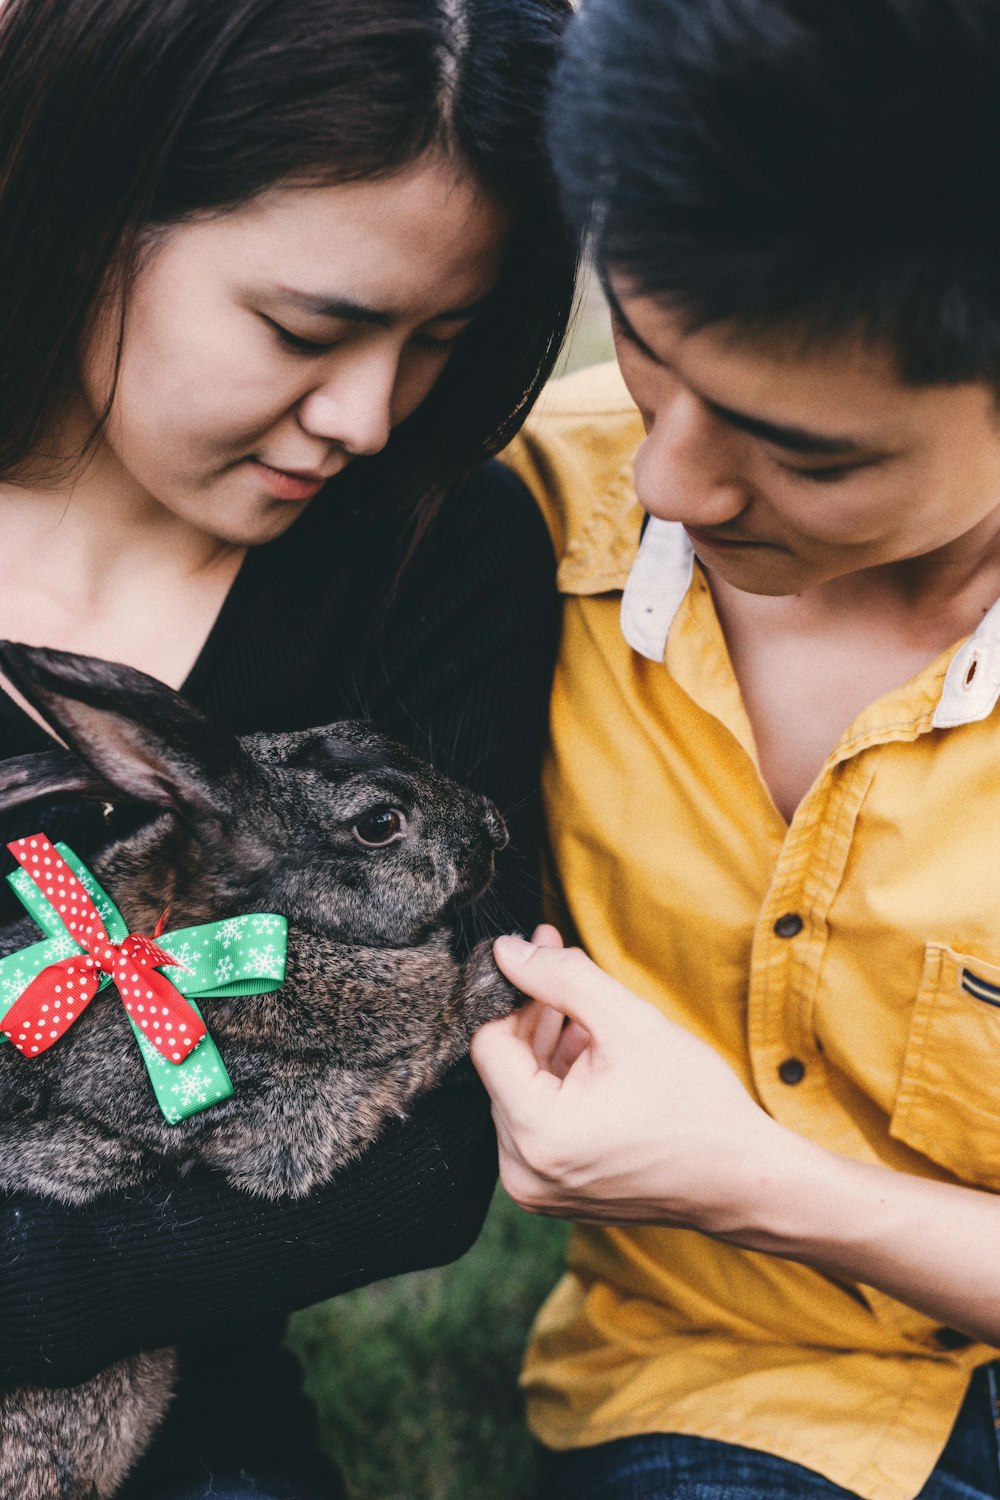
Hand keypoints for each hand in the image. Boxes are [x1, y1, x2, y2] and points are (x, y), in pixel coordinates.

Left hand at [471, 934, 791, 1232]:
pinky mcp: (553, 1191)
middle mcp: (523, 1170)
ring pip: (519, 1093)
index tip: (538, 955)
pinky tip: (588, 1049)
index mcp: (537, 1132)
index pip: (488, 1044)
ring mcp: (536, 1188)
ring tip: (583, 1007)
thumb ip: (562, 979)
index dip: (512, 993)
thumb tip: (505, 950)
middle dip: (531, 1014)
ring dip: (545, 1046)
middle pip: (503, 1069)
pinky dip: (556, 1084)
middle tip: (557, 959)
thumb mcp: (629, 1022)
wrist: (743, 1180)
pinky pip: (537, 1123)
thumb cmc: (695, 1103)